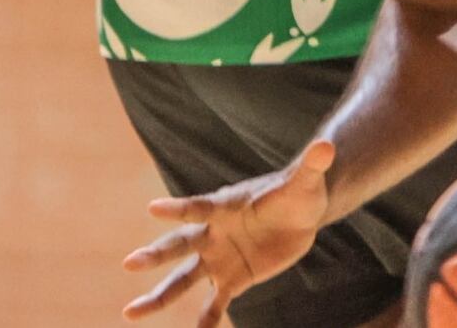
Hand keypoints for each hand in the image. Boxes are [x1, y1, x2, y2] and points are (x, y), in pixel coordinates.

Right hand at [123, 139, 335, 323]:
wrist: (300, 214)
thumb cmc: (298, 192)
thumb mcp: (306, 180)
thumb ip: (312, 165)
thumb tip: (326, 146)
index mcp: (226, 206)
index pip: (198, 207)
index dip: (177, 208)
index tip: (152, 209)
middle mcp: (214, 233)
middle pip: (180, 245)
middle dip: (156, 254)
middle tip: (130, 263)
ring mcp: (219, 258)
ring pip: (183, 280)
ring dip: (159, 297)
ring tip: (130, 313)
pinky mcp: (234, 279)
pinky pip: (215, 303)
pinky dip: (206, 320)